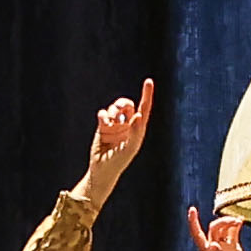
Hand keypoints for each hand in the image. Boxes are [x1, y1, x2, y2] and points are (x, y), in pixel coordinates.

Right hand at [79, 82, 158, 198]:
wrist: (102, 169)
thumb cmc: (120, 161)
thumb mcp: (130, 147)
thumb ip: (136, 131)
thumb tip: (139, 115)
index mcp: (138, 129)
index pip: (144, 108)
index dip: (147, 94)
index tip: (148, 81)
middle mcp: (128, 125)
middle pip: (128, 105)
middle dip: (124, 103)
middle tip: (121, 108)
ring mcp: (115, 125)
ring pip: (115, 108)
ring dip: (113, 110)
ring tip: (110, 120)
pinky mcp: (103, 127)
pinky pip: (103, 114)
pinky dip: (104, 115)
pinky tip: (104, 121)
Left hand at [185, 205, 250, 250]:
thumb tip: (213, 244)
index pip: (198, 235)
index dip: (194, 222)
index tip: (192, 209)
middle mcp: (214, 250)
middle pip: (213, 229)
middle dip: (221, 222)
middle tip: (233, 221)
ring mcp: (224, 248)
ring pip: (223, 229)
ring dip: (229, 223)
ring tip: (238, 221)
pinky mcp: (234, 249)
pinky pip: (233, 233)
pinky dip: (235, 226)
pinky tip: (240, 222)